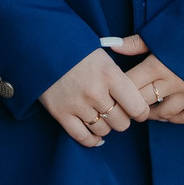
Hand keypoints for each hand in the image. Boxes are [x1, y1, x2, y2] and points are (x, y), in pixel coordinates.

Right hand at [39, 46, 153, 147]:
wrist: (43, 45)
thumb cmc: (76, 50)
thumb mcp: (103, 56)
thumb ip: (118, 79)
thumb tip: (134, 102)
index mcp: (110, 74)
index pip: (137, 107)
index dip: (140, 112)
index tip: (138, 111)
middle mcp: (95, 92)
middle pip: (121, 122)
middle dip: (121, 119)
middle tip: (116, 111)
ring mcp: (77, 104)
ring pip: (103, 130)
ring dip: (105, 126)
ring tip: (101, 116)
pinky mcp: (60, 113)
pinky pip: (82, 137)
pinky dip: (91, 139)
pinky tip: (94, 135)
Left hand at [112, 34, 183, 124]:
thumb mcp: (163, 32)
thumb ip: (136, 43)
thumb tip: (111, 45)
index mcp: (159, 65)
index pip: (129, 85)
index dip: (119, 90)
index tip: (115, 90)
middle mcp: (173, 83)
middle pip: (143, 102)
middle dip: (132, 104)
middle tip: (125, 103)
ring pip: (164, 114)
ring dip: (151, 113)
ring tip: (144, 108)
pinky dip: (175, 118)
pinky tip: (168, 113)